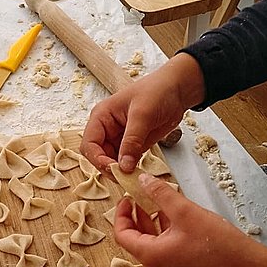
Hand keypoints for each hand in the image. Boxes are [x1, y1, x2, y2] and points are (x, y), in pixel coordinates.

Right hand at [82, 54, 205, 172]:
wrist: (177, 89)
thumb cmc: (157, 92)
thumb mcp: (142, 115)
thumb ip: (132, 141)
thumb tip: (123, 166)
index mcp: (101, 117)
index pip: (89, 144)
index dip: (98, 159)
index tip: (115, 169)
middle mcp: (106, 129)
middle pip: (97, 156)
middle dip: (108, 168)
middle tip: (126, 177)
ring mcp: (119, 138)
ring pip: (111, 162)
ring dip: (119, 171)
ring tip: (134, 177)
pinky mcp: (132, 145)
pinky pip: (125, 162)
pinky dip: (130, 170)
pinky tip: (138, 173)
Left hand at [112, 173, 266, 266]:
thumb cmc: (217, 242)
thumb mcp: (185, 211)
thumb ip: (160, 194)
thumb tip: (142, 179)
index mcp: (151, 256)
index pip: (122, 234)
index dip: (120, 214)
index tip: (126, 196)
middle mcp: (156, 265)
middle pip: (134, 238)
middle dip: (135, 215)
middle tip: (139, 195)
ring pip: (150, 241)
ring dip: (151, 220)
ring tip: (158, 200)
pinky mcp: (181, 266)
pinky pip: (164, 246)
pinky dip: (164, 229)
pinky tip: (175, 213)